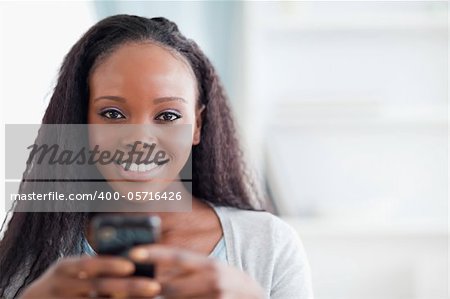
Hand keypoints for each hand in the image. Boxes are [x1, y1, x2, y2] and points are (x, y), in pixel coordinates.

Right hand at [18, 255, 160, 297]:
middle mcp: (62, 285)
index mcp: (65, 267)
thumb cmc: (64, 281)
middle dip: (129, 287)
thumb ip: (93, 265)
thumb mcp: (70, 269)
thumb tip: (133, 258)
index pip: (89, 264)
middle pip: (100, 286)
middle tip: (154, 287)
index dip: (110, 264)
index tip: (131, 267)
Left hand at [129, 244, 264, 298]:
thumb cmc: (226, 282)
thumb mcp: (211, 269)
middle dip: (148, 290)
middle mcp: (212, 280)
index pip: (177, 256)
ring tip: (141, 296)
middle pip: (170, 287)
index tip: (132, 252)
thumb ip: (187, 267)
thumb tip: (156, 267)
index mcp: (209, 264)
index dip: (154, 253)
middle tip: (129, 288)